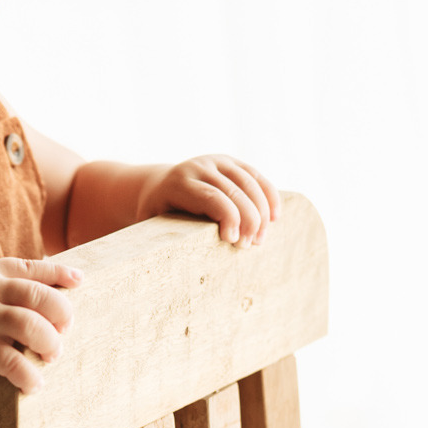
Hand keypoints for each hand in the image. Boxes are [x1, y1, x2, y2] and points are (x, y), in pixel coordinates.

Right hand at [0, 256, 82, 393]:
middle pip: (38, 295)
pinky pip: (10, 361)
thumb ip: (7, 286)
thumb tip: (54, 290)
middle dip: (61, 314)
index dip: (60, 274)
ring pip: (28, 324)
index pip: (32, 267)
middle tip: (63, 332)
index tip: (80, 282)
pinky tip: (34, 385)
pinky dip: (28, 375)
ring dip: (49, 342)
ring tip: (52, 356)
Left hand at [135, 156, 279, 245]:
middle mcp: (198, 166)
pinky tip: (275, 218)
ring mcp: (217, 161)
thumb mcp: (152, 226)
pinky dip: (269, 197)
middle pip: (234, 192)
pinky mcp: (231, 162)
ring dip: (261, 213)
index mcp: (178, 183)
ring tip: (259, 240)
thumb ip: (163, 239)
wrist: (158, 186)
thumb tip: (171, 266)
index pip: (210, 197)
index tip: (234, 241)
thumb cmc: (158, 216)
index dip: (228, 218)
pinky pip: (257, 177)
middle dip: (248, 220)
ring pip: (250, 184)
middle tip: (249, 246)